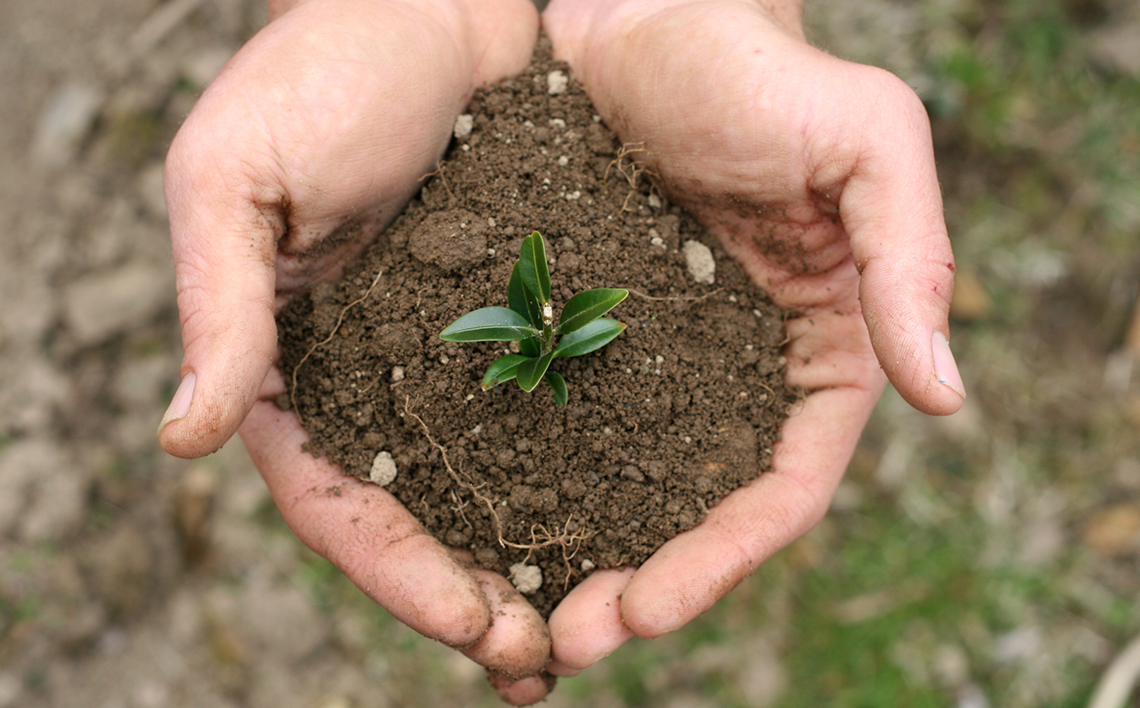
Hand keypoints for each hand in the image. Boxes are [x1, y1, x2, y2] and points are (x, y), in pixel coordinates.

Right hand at [159, 0, 554, 701]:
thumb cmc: (325, 68)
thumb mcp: (236, 175)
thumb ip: (218, 304)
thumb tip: (183, 437)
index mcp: (292, 363)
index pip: (337, 499)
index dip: (397, 572)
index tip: (470, 624)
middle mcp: (379, 377)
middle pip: (422, 517)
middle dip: (477, 595)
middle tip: (544, 660)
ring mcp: (457, 355)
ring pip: (497, 484)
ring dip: (540, 561)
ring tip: (596, 625)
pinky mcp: (530, 317)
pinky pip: (563, 413)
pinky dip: (592, 476)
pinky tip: (634, 522)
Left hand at [542, 0, 965, 674]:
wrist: (638, 14)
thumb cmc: (756, 66)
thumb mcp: (864, 139)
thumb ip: (909, 258)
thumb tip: (946, 393)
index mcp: (819, 349)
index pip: (785, 485)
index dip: (726, 558)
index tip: (650, 606)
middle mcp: (741, 373)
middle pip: (701, 510)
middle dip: (646, 586)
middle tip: (570, 642)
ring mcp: (662, 361)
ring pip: (630, 487)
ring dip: (585, 557)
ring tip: (522, 618)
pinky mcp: (587, 334)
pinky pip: (564, 426)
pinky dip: (538, 486)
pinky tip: (486, 522)